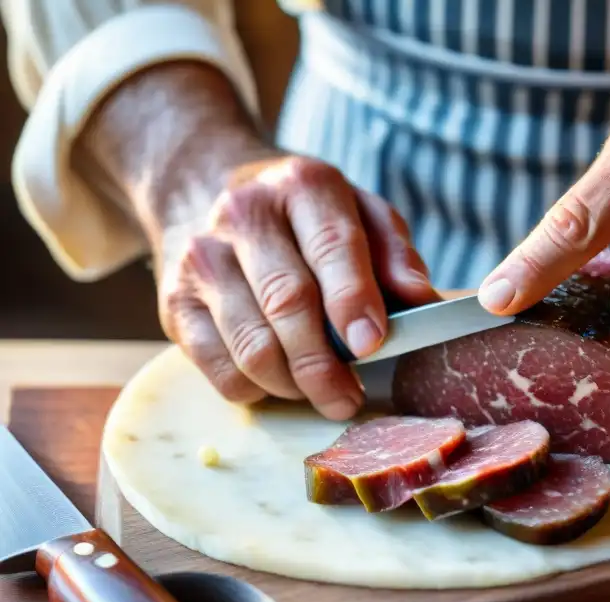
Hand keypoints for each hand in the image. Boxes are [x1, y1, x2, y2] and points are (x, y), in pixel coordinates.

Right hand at [157, 152, 440, 418]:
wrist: (203, 188)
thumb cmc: (304, 216)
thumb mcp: (360, 212)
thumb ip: (395, 253)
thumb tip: (423, 299)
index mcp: (302, 184)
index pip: (331, 245)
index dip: (353, 300)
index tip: (372, 344)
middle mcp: (244, 214)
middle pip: (288, 304)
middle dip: (325, 364)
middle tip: (351, 397)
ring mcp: (202, 258)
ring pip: (252, 346)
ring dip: (294, 385)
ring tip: (324, 392)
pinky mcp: (174, 302)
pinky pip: (219, 369)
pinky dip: (256, 390)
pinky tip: (280, 381)